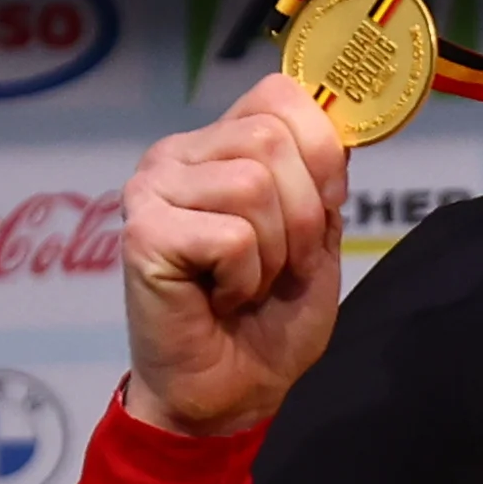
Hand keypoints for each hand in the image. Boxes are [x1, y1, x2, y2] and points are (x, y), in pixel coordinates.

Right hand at [119, 74, 349, 437]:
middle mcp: (177, 155)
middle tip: (282, 263)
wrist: (234, 389)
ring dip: (276, 251)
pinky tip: (222, 297)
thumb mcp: (318, 236)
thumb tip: (340, 127)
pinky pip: (232, 236)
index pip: (279, 94)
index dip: (321, 149)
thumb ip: (322, 178)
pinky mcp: (142, 233)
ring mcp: (151, 189)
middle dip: (305, 215)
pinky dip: (246, 277)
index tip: (324, 205)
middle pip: (272, 139)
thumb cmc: (272, 315)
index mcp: (219, 144)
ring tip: (249, 282)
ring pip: (254, 184)